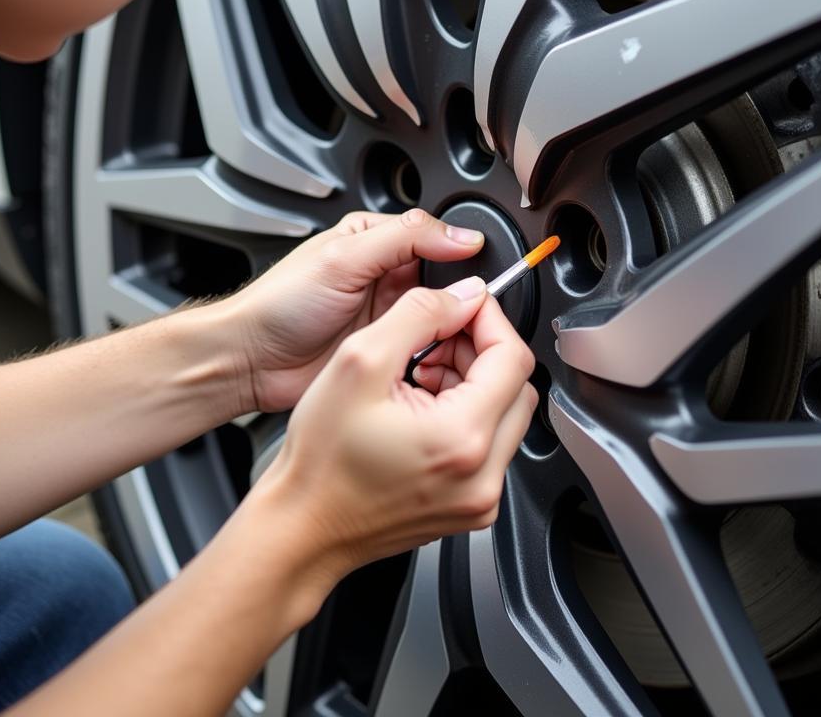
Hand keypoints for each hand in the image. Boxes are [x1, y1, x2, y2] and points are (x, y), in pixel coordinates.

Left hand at [222, 209, 484, 413]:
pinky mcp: (385, 347)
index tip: (476, 274)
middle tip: (466, 307)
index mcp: (375, 238)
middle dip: (457, 293)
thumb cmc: (280, 304)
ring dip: (447, 323)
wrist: (251, 361)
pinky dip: (434, 351)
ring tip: (450, 331)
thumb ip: (404, 239)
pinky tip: (435, 353)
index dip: (458, 254)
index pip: (433, 236)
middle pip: (443, 277)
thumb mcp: (345, 258)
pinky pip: (423, 346)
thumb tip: (459, 235)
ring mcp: (386, 313)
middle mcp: (384, 274)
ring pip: (437, 313)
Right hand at [255, 280, 537, 576]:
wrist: (303, 526)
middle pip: (517, 384)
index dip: (489, 319)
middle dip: (481, 350)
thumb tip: (462, 296)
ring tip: (422, 374)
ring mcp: (480, 496)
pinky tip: (423, 407)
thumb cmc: (321, 461)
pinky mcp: (471, 506)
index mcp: (462, 437)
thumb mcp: (360, 360)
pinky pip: (491, 445)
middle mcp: (483, 474)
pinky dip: (468, 415)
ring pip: (507, 413)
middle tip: (436, 341)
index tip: (463, 306)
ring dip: (475, 381)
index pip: (513, 356)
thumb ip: (419, 314)